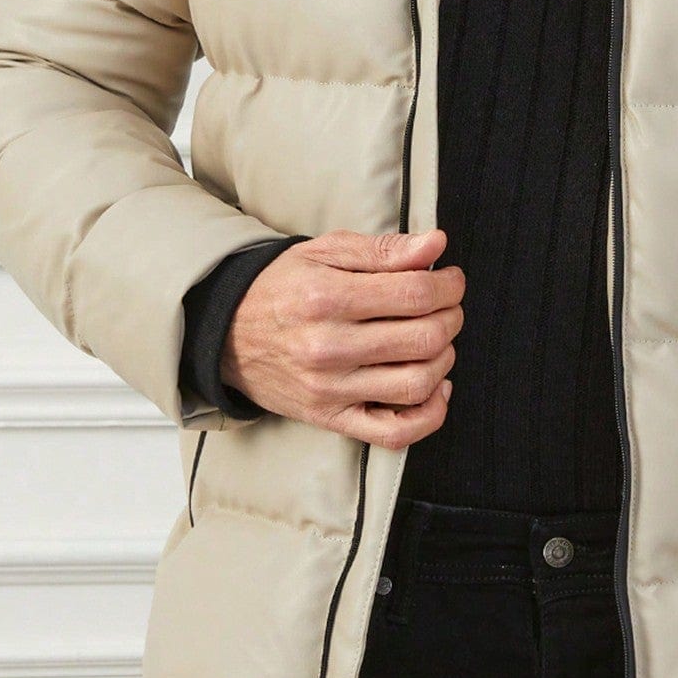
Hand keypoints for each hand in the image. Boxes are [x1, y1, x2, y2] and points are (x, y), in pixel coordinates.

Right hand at [221, 226, 464, 447]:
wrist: (226, 333)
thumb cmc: (282, 287)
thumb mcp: (325, 252)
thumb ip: (383, 249)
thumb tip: (436, 244)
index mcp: (327, 297)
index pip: (415, 293)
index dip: (448, 285)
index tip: (451, 280)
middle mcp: (328, 347)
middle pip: (424, 338)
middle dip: (451, 317)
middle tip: (447, 306)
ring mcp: (330, 389)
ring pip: (418, 383)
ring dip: (445, 359)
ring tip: (436, 340)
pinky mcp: (330, 418)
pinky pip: (395, 433)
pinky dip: (429, 414)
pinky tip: (436, 388)